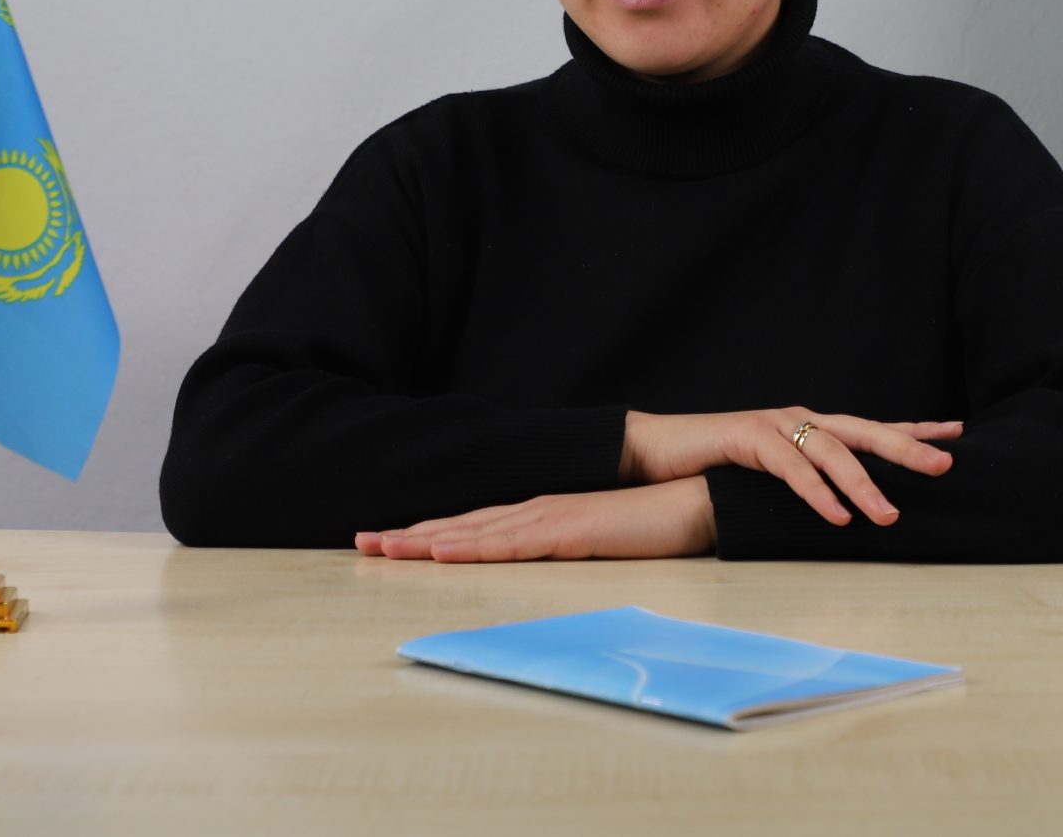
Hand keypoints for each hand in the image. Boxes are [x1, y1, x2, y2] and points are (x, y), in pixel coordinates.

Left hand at [354, 477, 714, 561]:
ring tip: (383, 548)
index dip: (430, 534)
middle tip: (362, 543)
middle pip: (463, 526)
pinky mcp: (571, 531)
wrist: (700, 500)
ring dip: (426, 541)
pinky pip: (512, 543)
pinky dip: (471, 547)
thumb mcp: (598, 542)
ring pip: (475, 533)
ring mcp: (552, 518)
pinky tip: (440, 552)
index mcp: (542, 515)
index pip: (475, 527)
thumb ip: (568, 548)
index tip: (389, 541)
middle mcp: (538, 511)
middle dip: (410, 535)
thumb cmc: (656, 523)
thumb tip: (540, 563)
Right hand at [620, 407, 963, 526]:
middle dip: (907, 447)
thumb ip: (809, 481)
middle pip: (864, 431)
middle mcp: (800, 419)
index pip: (872, 426)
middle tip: (946, 465)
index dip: (914, 429)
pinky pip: (791, 468)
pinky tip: (838, 516)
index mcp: (810, 426)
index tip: (957, 433)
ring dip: (863, 485)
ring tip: (890, 516)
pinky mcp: (748, 437)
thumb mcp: (773, 475)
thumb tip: (849, 508)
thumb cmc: (718, 467)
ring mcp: (775, 424)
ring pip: (831, 451)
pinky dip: (817, 493)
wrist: (659, 450)